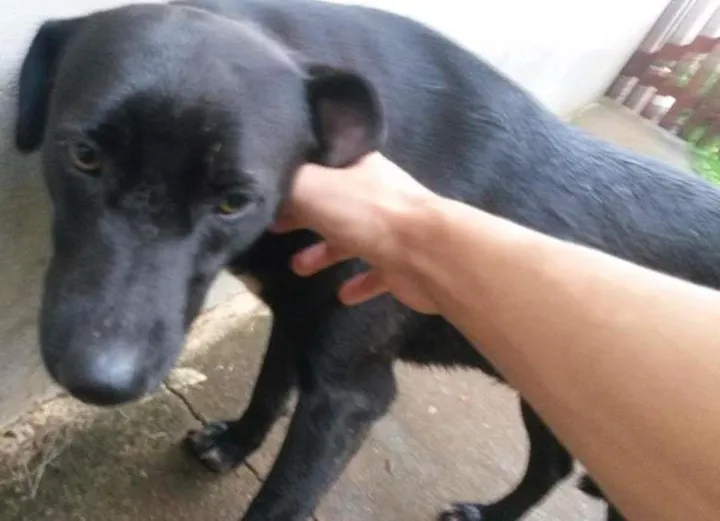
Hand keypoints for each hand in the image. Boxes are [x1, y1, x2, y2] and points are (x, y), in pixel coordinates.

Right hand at [271, 153, 439, 312]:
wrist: (425, 251)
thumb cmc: (365, 212)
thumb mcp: (311, 187)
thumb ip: (287, 186)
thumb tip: (269, 187)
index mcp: (358, 167)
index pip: (321, 167)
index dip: (295, 180)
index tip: (272, 194)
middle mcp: (376, 195)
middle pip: (333, 205)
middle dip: (304, 218)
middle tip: (276, 229)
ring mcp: (391, 230)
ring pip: (352, 240)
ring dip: (325, 254)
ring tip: (298, 268)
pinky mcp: (402, 264)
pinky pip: (375, 273)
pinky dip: (359, 284)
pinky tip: (343, 296)